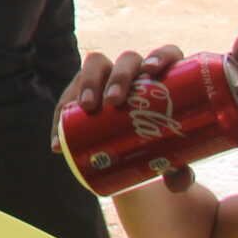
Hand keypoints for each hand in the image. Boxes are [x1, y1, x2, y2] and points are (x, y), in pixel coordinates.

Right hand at [65, 46, 199, 185]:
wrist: (132, 155)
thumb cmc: (159, 147)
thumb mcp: (171, 158)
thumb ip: (178, 169)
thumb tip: (177, 182)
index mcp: (164, 79)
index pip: (166, 55)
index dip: (160, 56)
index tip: (152, 71)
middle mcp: (134, 72)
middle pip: (127, 60)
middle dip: (119, 76)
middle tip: (114, 101)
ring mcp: (105, 77)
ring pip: (95, 65)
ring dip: (89, 82)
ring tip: (86, 107)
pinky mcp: (82, 91)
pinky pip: (68, 96)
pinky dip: (61, 116)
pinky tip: (59, 141)